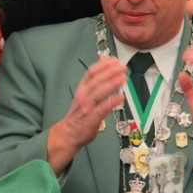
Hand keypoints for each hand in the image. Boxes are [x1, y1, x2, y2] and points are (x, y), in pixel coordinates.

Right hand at [46, 54, 125, 174]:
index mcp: (82, 88)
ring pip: (99, 91)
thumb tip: (104, 59)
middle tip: (123, 67)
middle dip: (110, 71)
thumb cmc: (79, 113)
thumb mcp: (85, 93)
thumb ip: (95, 78)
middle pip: (96, 79)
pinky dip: (112, 102)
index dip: (103, 65)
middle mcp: (83, 95)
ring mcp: (87, 106)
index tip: (115, 60)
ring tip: (124, 78)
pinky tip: (121, 97)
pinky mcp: (92, 118)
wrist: (69, 133)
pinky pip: (103, 108)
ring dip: (113, 83)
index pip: (91, 72)